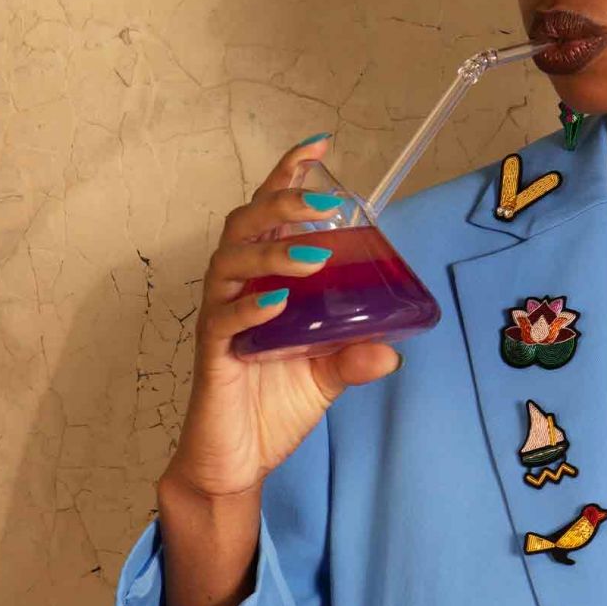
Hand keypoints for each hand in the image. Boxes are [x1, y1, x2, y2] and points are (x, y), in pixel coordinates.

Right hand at [165, 135, 402, 497]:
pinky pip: (223, 319)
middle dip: (283, 200)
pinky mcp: (213, 353)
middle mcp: (240, 288)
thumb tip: (393, 349)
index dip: (288, 174)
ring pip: (230, 261)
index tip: (319, 144)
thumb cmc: (272, 405)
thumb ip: (355, 354)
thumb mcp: (328, 374)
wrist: (236, 461)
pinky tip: (277, 301)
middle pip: (246, 223)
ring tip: (312, 254)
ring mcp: (222, 318)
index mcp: (267, 280)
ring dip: (272, 249)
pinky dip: (249, 306)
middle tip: (325, 202)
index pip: (271, 214)